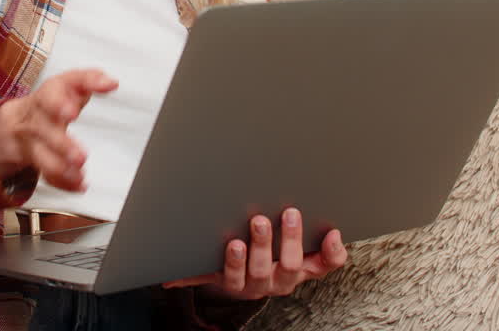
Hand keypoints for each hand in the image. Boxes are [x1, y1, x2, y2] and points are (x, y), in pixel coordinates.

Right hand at [0, 68, 116, 190]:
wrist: (17, 121)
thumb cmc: (51, 100)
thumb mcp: (68, 83)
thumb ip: (90, 79)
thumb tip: (112, 82)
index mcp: (47, 94)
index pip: (51, 93)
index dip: (59, 103)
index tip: (73, 112)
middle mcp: (37, 117)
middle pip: (44, 129)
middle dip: (61, 143)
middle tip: (80, 156)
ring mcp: (33, 140)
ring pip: (41, 154)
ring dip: (60, 166)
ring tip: (79, 173)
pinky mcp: (35, 159)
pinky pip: (45, 173)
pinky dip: (62, 181)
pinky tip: (78, 184)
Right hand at [163, 208, 346, 299]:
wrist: (263, 276)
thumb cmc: (236, 264)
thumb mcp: (213, 269)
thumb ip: (192, 272)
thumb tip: (165, 279)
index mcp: (239, 282)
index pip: (234, 277)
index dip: (236, 263)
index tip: (233, 244)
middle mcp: (266, 283)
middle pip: (264, 270)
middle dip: (261, 244)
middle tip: (259, 219)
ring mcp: (290, 276)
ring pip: (292, 265)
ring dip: (290, 240)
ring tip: (289, 215)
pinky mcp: (313, 268)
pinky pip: (327, 265)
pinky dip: (333, 251)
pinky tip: (332, 233)